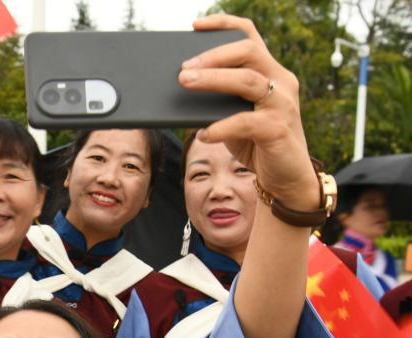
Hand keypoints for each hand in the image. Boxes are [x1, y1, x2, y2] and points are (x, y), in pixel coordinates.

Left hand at [179, 15, 320, 210]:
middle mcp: (281, 82)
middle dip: (212, 55)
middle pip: (248, 51)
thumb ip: (218, 101)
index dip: (224, 25)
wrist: (287, 180)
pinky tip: (203, 134)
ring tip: (184, 82)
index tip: (195, 25)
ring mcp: (282, 105)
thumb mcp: (235, 116)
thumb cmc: (257, 144)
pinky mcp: (277, 130)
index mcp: (270, 73)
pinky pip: (245, 122)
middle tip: (183, 68)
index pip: (250, 36)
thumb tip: (182, 89)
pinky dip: (221, 126)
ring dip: (212, 80)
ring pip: (247, 80)